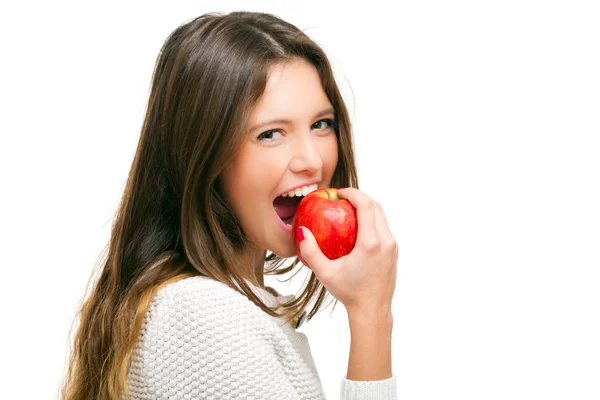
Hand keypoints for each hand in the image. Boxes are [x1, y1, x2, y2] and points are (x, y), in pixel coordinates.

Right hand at [295, 188, 397, 316]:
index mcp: (371, 243)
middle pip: (376, 206)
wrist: (373, 311)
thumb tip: (301, 231)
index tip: (339, 192)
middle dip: (360, 197)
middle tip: (342, 197)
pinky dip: (371, 219)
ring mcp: (392, 246)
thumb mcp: (325, 273)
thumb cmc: (348, 292)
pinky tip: (356, 226)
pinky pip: (383, 227)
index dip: (353, 193)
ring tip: (348, 209)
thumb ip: (310, 252)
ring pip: (382, 216)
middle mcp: (386, 241)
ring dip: (366, 207)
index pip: (366, 206)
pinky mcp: (394, 251)